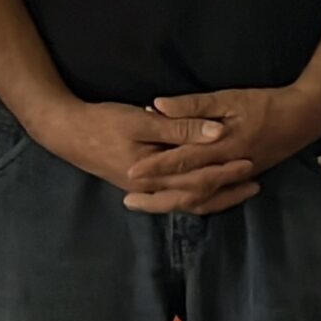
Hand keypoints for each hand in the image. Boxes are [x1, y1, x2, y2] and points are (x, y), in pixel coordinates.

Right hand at [30, 100, 253, 214]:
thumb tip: (217, 133)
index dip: (225, 172)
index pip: (198, 179)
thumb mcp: (142, 119)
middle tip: (255, 181)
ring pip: (186, 201)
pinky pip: (175, 197)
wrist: (65, 131)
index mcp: (153, 174)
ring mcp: (145, 190)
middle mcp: (150, 189)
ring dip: (215, 196)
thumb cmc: (102, 122)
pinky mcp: (141, 185)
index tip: (250, 162)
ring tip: (241, 189)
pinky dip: (195, 196)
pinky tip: (209, 192)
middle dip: (226, 189)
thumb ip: (180, 127)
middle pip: (196, 196)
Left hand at [128, 87, 320, 212]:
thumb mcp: (229, 98)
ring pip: (202, 197)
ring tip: (149, 203)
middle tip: (129, 200)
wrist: (306, 117)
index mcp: (221, 147)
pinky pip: (215, 195)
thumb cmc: (266, 104)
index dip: (155, 167)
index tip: (130, 173)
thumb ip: (193, 105)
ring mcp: (237, 175)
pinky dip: (196, 200)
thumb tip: (157, 106)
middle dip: (158, 194)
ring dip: (174, 201)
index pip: (181, 160)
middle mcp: (227, 167)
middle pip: (188, 188)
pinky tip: (182, 199)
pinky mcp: (245, 176)